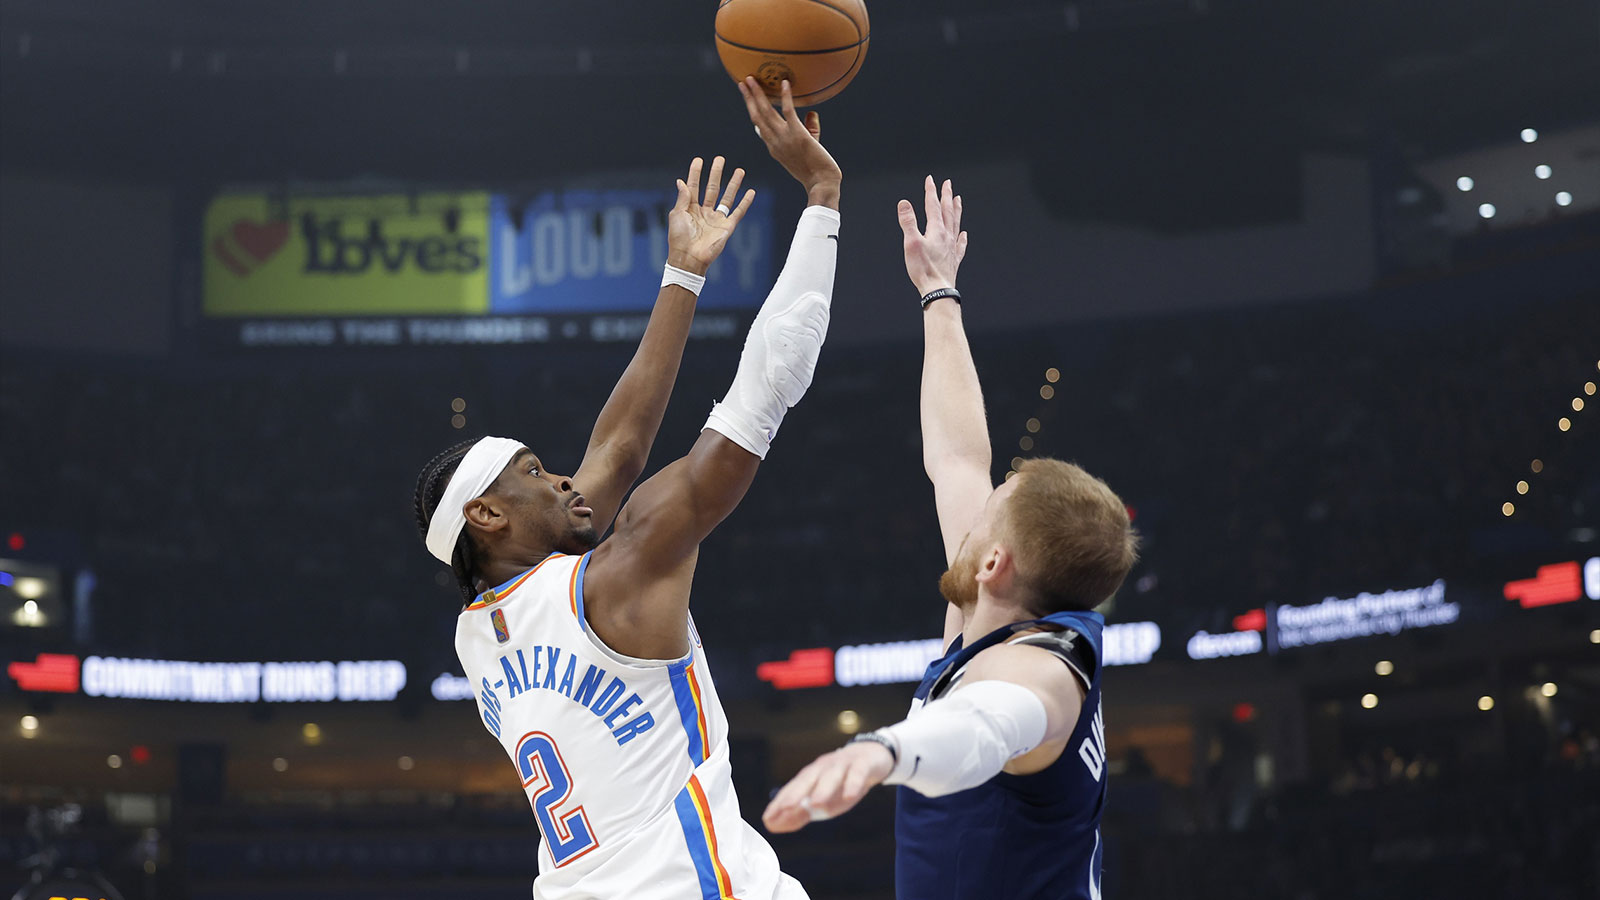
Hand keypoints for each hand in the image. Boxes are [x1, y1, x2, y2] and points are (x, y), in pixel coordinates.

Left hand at [667, 155, 756, 275]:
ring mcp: (716, 219)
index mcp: (690, 208)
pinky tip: (751, 191)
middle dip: (716, 173)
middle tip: (720, 159)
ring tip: (739, 170)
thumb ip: (682, 197)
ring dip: (733, 184)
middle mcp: (704, 212)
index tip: (699, 160)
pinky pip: (738, 212)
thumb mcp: (677, 214)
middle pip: (712, 188)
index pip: (694, 186)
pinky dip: (745, 202)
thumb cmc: (679, 238)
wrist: (689, 257)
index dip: (696, 173)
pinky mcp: (727, 227)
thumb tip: (681, 181)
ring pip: (727, 197)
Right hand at [738, 77, 841, 207]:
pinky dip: (785, 96)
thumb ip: (810, 129)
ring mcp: (785, 138)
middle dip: (748, 98)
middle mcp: (775, 142)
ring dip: (757, 94)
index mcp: (774, 148)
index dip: (753, 111)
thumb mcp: (809, 147)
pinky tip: (784, 83)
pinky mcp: (798, 134)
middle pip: (757, 116)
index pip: (760, 127)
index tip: (749, 100)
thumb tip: (812, 113)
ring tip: (751, 79)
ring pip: (766, 112)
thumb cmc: (818, 170)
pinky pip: (788, 111)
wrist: (822, 183)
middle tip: (742, 82)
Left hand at [761, 741, 893, 833]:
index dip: (780, 803)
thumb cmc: (841, 783)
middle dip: (796, 794)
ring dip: (823, 789)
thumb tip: (772, 826)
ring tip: (816, 805)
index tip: (768, 819)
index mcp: (810, 777)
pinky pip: (857, 773)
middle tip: (785, 808)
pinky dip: (853, 783)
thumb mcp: (821, 801)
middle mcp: (823, 768)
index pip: (792, 789)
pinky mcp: (862, 764)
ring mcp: (842, 764)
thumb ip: (799, 814)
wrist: (871, 757)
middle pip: (807, 780)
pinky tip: (849, 796)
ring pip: (831, 776)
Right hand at [897, 176, 967, 297]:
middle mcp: (946, 236)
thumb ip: (908, 222)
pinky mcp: (953, 260)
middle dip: (946, 196)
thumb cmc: (924, 269)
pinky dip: (962, 237)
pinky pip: (960, 244)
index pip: (933, 206)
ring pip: (956, 223)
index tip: (930, 180)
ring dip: (956, 210)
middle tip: (948, 184)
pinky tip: (964, 234)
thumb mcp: (911, 243)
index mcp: (936, 230)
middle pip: (947, 211)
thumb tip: (904, 203)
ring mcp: (952, 248)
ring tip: (958, 200)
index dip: (931, 191)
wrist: (938, 290)